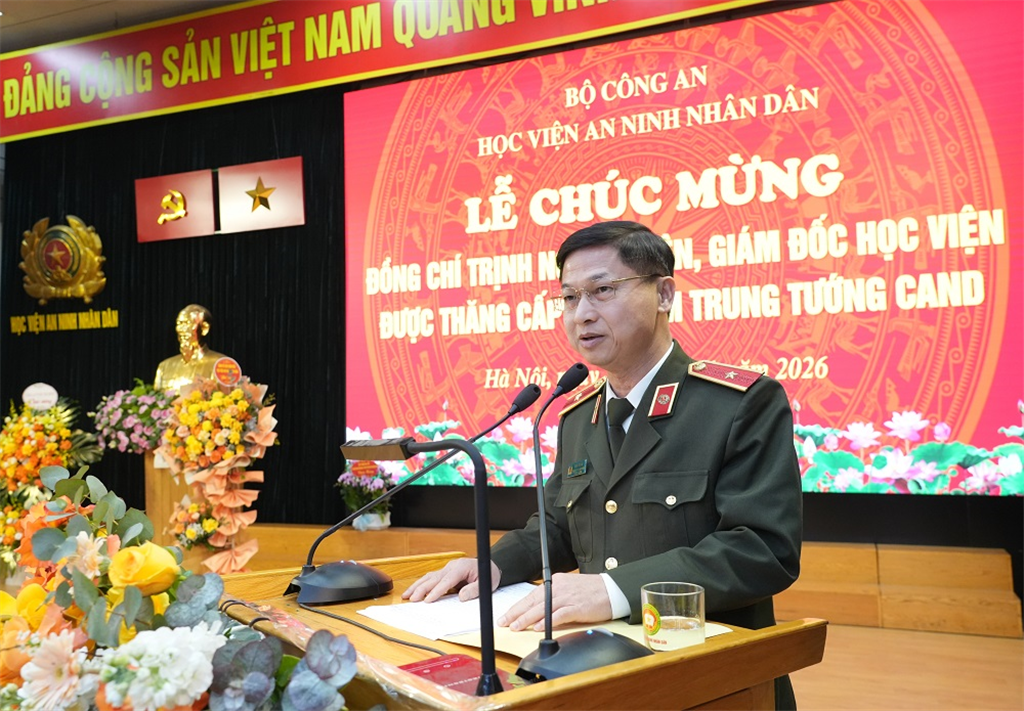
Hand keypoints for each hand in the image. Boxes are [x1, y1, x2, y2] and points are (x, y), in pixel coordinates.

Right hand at [401, 558, 500, 602]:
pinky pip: (431, 578)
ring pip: (429, 576)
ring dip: (417, 586)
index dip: (437, 591)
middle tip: (411, 599)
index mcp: (462, 567)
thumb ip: (474, 590)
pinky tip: (414, 591)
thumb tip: (461, 597)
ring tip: (406, 595)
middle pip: (433, 578)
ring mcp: (447, 568)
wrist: (489, 566)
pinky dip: (421, 584)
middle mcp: (452, 566)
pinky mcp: (445, 572)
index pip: (447, 580)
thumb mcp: (486, 584)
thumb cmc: (488, 574)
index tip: (428, 600)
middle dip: (421, 589)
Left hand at [497, 573, 611, 631]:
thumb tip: (538, 611)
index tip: (507, 616)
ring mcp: (567, 597)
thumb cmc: (591, 591)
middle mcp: (558, 588)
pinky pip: (559, 615)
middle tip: (504, 623)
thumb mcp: (568, 588)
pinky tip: (539, 627)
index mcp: (555, 582)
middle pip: (533, 602)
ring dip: (527, 619)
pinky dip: (547, 621)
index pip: (531, 596)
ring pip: (542, 608)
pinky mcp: (577, 607)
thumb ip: (553, 597)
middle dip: (516, 613)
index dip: (517, 607)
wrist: (612, 589)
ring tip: (516, 627)